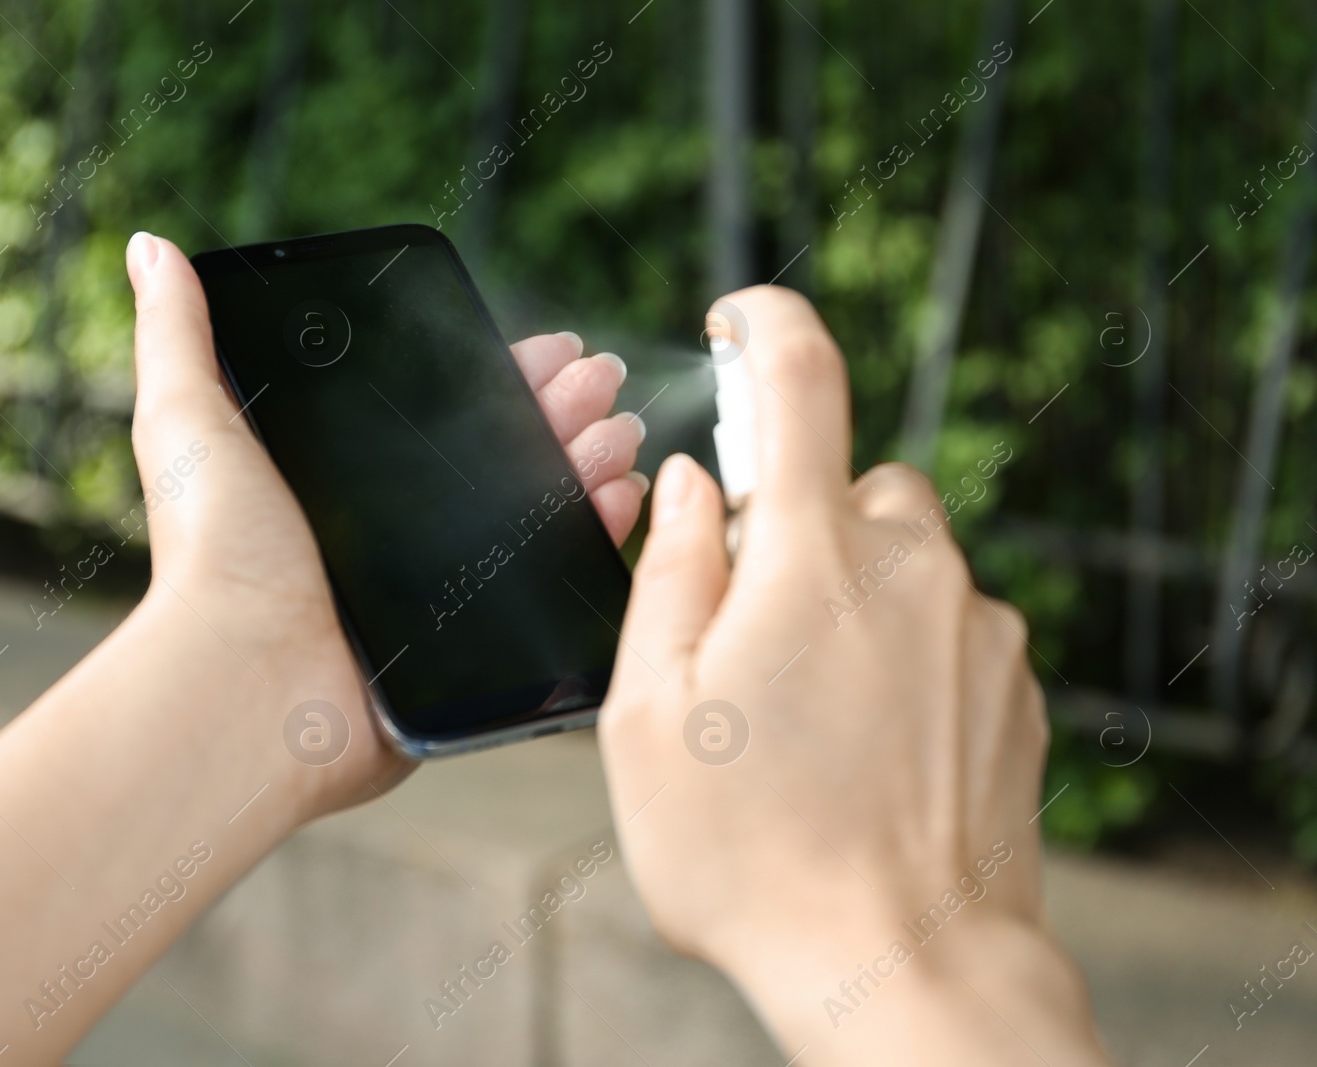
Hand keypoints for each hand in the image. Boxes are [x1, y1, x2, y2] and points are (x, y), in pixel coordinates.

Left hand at [126, 232, 646, 816]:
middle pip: (507, 450)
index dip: (506, 375)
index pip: (448, 409)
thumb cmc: (211, 560)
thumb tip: (153, 247)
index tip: (552, 348)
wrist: (248, 680)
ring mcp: (444, 586)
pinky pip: (551, 578)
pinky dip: (594, 532)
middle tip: (598, 376)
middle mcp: (402, 529)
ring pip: (540, 507)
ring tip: (613, 428)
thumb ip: (178, 337)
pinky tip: (616, 494)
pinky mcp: (476, 642)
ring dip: (587, 457)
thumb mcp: (188, 427)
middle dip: (563, 406)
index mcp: (350, 477)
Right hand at [597, 287, 1108, 1064]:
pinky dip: (905, 649)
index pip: (799, 376)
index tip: (738, 319)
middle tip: (749, 630)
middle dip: (796, 526)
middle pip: (851, 483)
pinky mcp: (1015, 682)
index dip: (765, 322)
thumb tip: (688, 483)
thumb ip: (667, 572)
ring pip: (906, 555)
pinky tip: (868, 742)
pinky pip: (950, 622)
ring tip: (809, 707)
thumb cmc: (749, 854)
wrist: (901, 967)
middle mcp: (911, 566)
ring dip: (854, 591)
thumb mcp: (647, 715)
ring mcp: (976, 625)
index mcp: (808, 556)